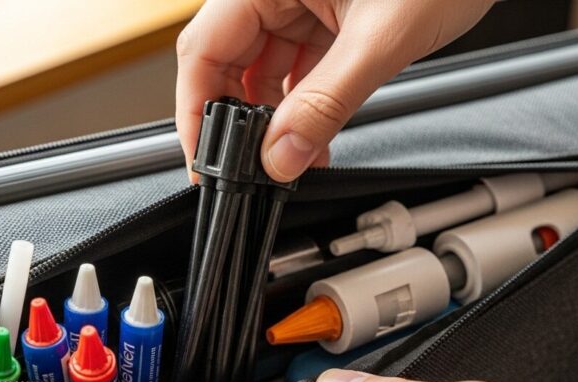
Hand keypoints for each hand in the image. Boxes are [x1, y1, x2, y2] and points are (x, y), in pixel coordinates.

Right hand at [175, 0, 494, 182]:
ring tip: (290, 160)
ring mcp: (300, 1)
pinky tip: (313, 136)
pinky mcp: (327, 16)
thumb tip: (282, 156)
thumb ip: (326, 104)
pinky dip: (304, 104)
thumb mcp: (381, 41)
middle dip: (239, 121)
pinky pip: (298, 66)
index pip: (203, 48)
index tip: (204, 160)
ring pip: (263, 69)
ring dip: (275, 119)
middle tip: (248, 169)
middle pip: (227, 61)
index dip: (197, 110)